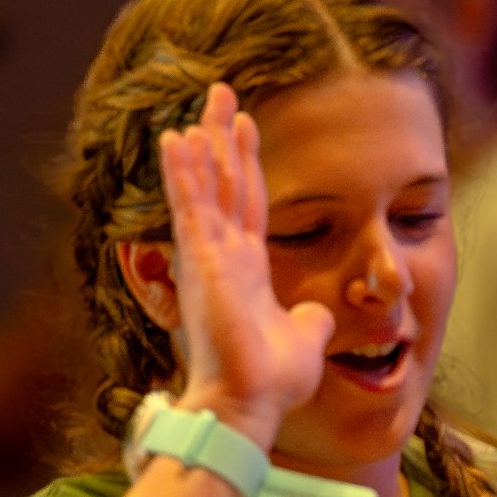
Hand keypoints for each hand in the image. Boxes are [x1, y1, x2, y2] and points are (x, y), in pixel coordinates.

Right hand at [158, 83, 334, 440]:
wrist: (249, 403)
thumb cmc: (270, 380)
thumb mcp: (303, 338)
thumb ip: (309, 319)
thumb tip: (319, 312)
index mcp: (248, 269)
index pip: (250, 203)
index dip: (247, 164)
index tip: (245, 126)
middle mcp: (224, 256)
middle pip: (227, 182)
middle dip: (224, 137)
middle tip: (221, 93)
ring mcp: (209, 256)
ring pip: (207, 185)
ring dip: (205, 143)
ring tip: (206, 103)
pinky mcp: (199, 261)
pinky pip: (191, 206)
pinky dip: (184, 172)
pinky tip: (177, 137)